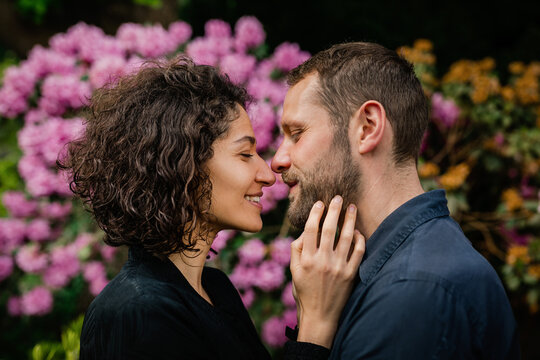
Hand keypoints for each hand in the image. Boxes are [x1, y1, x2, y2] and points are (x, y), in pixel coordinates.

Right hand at [290, 195, 364, 348]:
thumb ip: (296, 250)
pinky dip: (359, 239)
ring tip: (352, 208)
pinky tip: (358, 231)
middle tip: (338, 198)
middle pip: (329, 229)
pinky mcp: (351, 274)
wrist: (321, 316)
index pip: (311, 229)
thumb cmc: (305, 292)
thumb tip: (305, 232)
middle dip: (334, 210)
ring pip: (346, 237)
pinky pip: (358, 252)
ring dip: (350, 220)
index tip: (320, 203)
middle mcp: (323, 261)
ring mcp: (338, 267)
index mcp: (307, 259)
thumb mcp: (294, 271)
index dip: (315, 213)